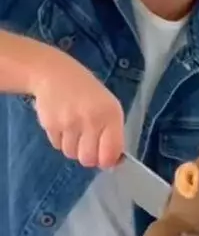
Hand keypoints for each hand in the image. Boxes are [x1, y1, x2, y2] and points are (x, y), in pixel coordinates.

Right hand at [31, 52, 124, 167]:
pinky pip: (57, 145)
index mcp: (110, 115)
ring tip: (74, 129)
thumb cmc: (87, 92)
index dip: (107, 161)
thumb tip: (112, 161)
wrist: (54, 73)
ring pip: (71, 154)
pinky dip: (60, 140)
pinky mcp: (50, 125)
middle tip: (88, 144)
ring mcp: (69, 123)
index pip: (109, 155)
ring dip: (73, 147)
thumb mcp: (108, 106)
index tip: (105, 156)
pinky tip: (63, 123)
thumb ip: (112, 133)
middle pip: (88, 160)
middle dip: (88, 156)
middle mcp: (90, 120)